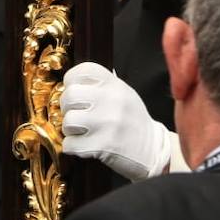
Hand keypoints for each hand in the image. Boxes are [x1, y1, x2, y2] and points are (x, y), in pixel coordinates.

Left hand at [60, 62, 169, 181]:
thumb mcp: (123, 93)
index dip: (71, 80)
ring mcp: (107, 123)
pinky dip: (72, 147)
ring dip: (69, 129)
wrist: (152, 149)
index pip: (83, 70)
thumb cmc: (133, 120)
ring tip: (80, 131)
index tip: (73, 90)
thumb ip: (101, 85)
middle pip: (70, 95)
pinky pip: (70, 144)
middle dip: (67, 107)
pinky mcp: (102, 146)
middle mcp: (111, 100)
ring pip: (68, 121)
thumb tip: (71, 85)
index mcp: (115, 85)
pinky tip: (83, 144)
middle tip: (75, 113)